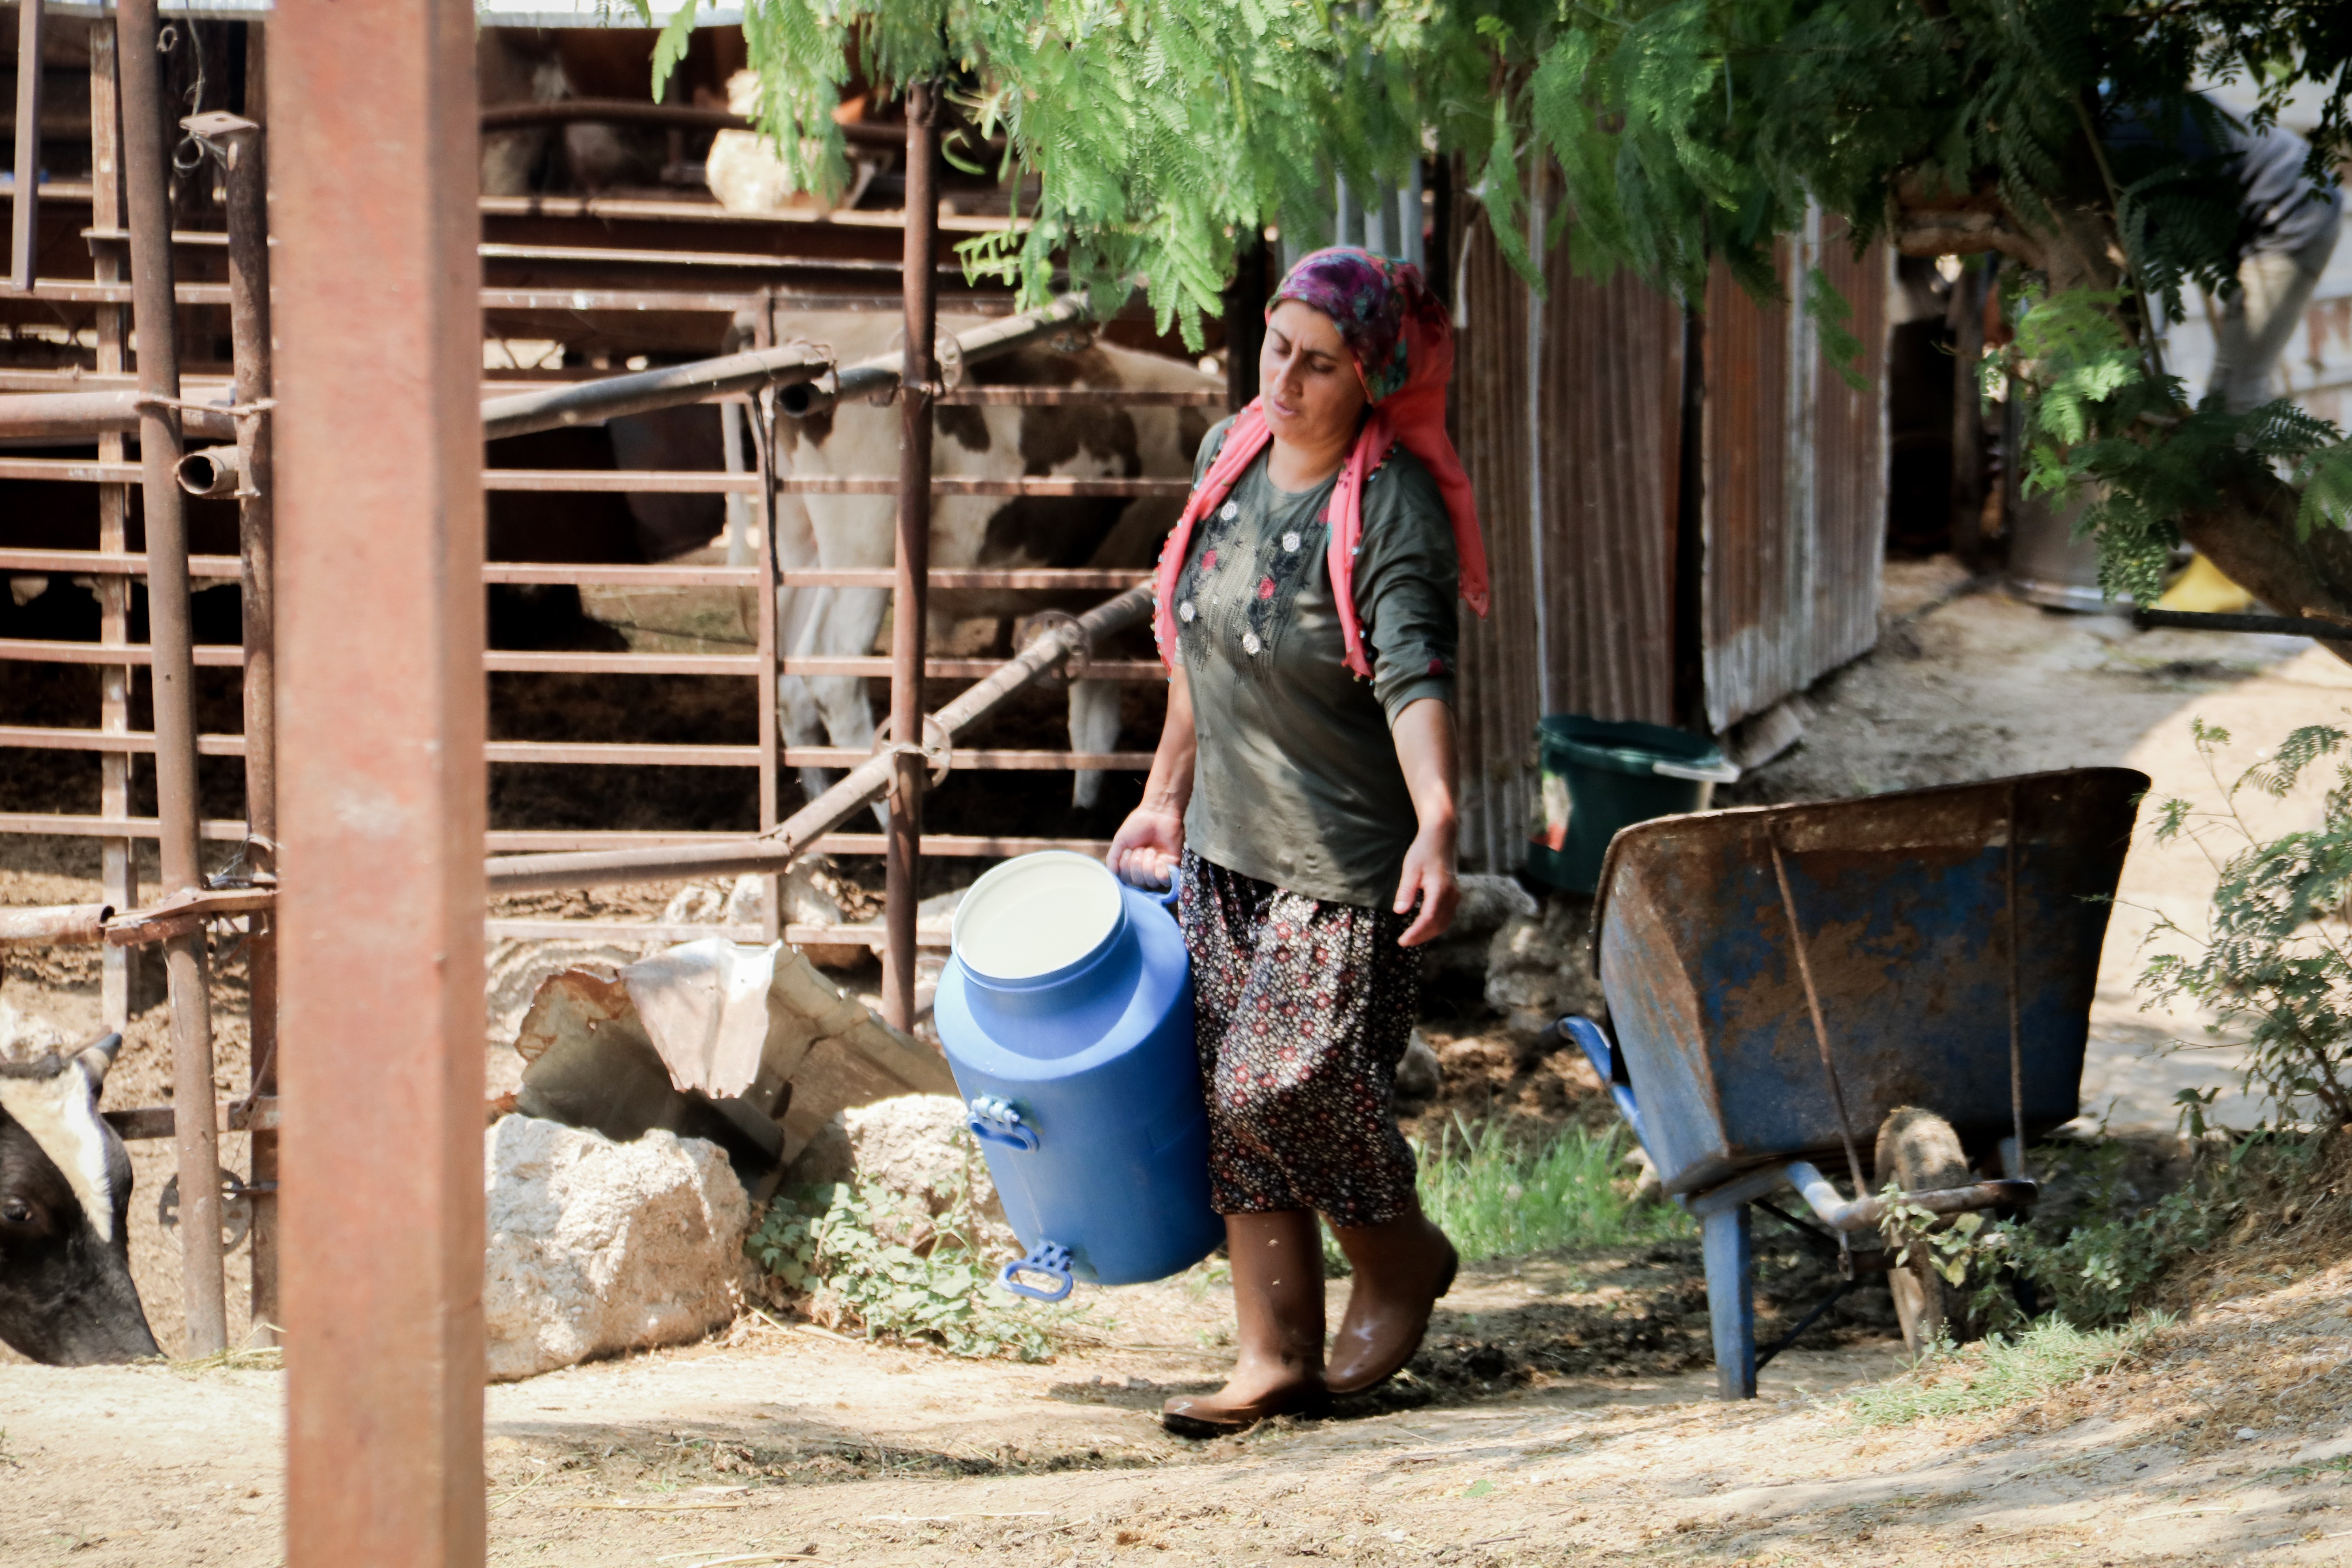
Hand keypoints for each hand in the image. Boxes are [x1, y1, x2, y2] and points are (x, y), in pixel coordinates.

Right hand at [1108, 803, 1184, 889]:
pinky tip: (1160, 859)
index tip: (1127, 852)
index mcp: (1133, 865)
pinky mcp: (1173, 866)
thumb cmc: (1138, 824)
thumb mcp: (1120, 841)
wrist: (1158, 813)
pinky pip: (1165, 880)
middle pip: (1138, 883)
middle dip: (1136, 865)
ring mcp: (1159, 868)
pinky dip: (1160, 871)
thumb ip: (1112, 859)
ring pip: (1150, 882)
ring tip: (1151, 850)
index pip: (1126, 881)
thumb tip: (1112, 874)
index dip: (1125, 869)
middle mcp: (1146, 869)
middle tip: (1140, 849)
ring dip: (1147, 865)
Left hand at [1392, 818, 1458, 946]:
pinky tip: (1423, 927)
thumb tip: (1399, 912)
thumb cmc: (1424, 850)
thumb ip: (1406, 891)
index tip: (1402, 941)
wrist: (1442, 836)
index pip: (1428, 918)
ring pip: (1444, 922)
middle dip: (1421, 936)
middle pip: (1438, 925)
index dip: (1416, 932)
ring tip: (1412, 938)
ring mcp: (1455, 895)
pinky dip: (1435, 925)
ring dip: (1429, 933)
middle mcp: (1451, 895)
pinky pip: (1446, 916)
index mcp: (1440, 889)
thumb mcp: (1410, 868)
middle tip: (1404, 942)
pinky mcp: (1454, 895)